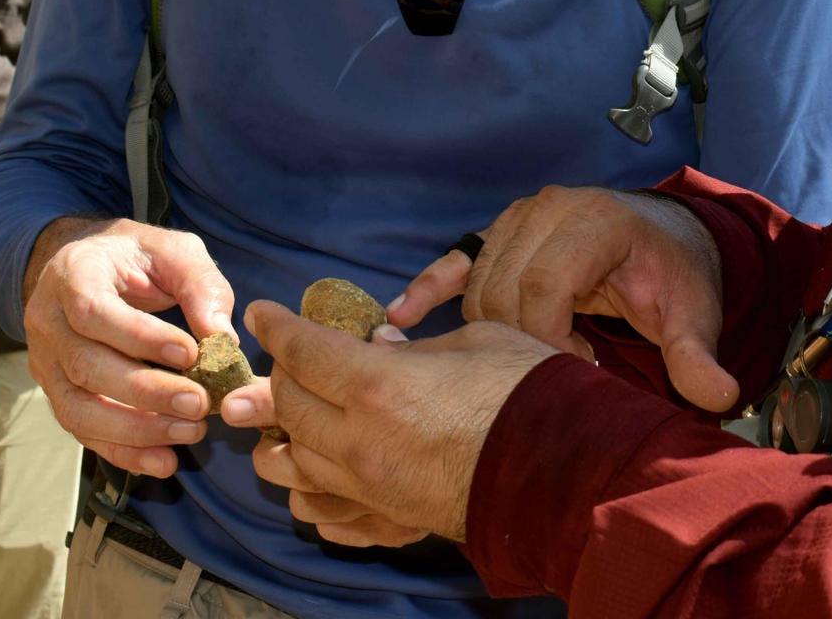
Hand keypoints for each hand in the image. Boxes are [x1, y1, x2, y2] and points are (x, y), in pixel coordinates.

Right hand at [21, 216, 236, 478]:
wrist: (87, 264)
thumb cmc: (136, 257)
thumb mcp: (174, 251)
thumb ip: (200, 285)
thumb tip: (223, 338)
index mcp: (73, 275)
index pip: (94, 312)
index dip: (140, 338)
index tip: (189, 354)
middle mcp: (48, 322)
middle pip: (87, 367)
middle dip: (146, 392)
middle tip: (200, 404)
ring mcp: (46, 363)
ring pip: (79, 408)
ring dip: (136, 429)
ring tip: (190, 433)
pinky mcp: (57, 393)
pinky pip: (83, 431)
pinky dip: (123, 451)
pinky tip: (164, 461)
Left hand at [245, 302, 556, 542]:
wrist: (569, 468)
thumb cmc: (530, 391)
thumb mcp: (476, 340)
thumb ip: (420, 343)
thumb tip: (384, 345)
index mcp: (379, 385)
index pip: (302, 352)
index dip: (277, 327)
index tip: (263, 314)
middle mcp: (360, 440)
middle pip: (289, 406)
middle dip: (281, 376)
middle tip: (289, 360)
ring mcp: (371, 487)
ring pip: (293, 466)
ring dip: (284, 437)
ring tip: (288, 420)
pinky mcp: (390, 518)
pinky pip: (325, 513)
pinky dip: (310, 493)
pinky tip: (313, 478)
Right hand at [387, 185, 736, 410]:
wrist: (665, 237)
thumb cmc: (676, 275)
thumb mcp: (694, 312)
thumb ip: (697, 353)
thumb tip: (717, 395)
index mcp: (596, 222)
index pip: (545, 285)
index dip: (548, 338)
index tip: (572, 371)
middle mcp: (551, 209)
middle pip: (504, 286)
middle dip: (519, 339)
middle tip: (548, 372)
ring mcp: (518, 217)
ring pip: (479, 282)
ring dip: (489, 329)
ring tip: (521, 360)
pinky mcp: (499, 233)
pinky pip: (456, 260)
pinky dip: (429, 287)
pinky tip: (398, 318)